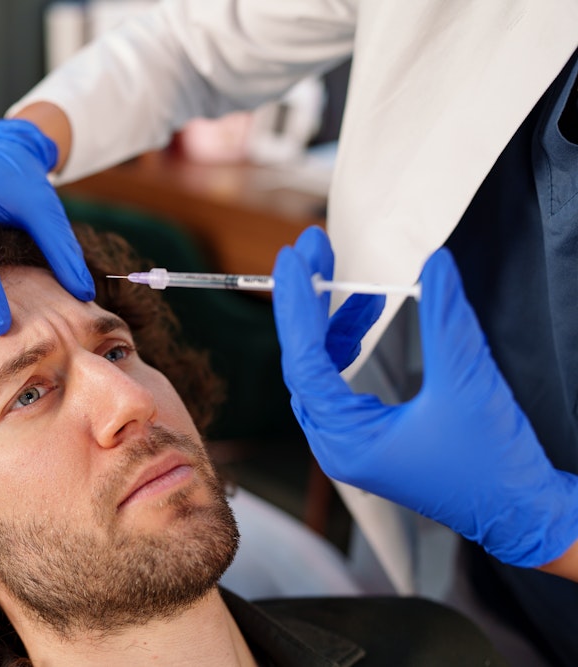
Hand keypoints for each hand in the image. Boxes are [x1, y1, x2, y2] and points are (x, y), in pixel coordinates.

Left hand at [272, 227, 577, 567]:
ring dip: (331, 322)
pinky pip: (339, 382)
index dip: (297, 304)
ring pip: (320, 370)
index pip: (303, 361)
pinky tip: (363, 315)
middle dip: (307, 303)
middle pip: (303, 362)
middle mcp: (337, 445)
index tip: (294, 257)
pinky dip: (346, 345)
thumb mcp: (469, 383)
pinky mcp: (367, 436)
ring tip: (349, 281)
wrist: (524, 512)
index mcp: (346, 442)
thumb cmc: (496, 463)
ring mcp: (350, 442)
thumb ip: (447, 320)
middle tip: (312, 250)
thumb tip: (434, 264)